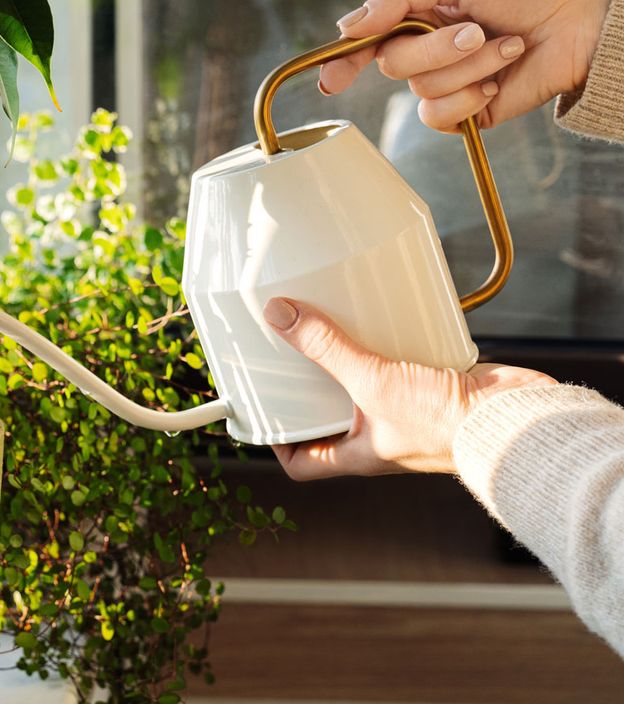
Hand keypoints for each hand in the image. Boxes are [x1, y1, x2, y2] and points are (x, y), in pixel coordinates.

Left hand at [262, 297, 555, 479]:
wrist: (516, 420)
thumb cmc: (448, 426)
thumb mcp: (373, 383)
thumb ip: (327, 349)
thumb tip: (280, 317)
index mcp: (358, 454)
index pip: (302, 462)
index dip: (278, 443)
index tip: (262, 413)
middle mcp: (380, 438)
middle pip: (330, 419)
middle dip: (310, 391)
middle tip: (288, 357)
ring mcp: (408, 413)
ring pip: (366, 389)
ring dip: (349, 361)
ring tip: (327, 327)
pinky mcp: (434, 387)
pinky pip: (402, 366)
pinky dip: (390, 343)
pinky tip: (380, 317)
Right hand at [319, 0, 615, 131]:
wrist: (584, 14)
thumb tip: (347, 28)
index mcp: (418, 15)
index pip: (366, 43)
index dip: (343, 62)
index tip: (331, 81)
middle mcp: (429, 50)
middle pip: (394, 66)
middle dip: (436, 50)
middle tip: (476, 30)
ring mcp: (449, 81)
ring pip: (422, 90)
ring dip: (469, 67)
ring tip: (507, 46)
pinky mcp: (471, 109)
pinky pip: (441, 118)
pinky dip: (469, 98)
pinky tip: (497, 80)